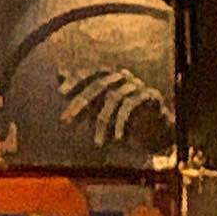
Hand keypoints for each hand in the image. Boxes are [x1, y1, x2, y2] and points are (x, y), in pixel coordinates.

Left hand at [57, 68, 172, 148]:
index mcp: (110, 76)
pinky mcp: (150, 95)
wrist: (157, 129)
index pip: (91, 72)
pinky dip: (121, 123)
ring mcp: (137, 85)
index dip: (76, 79)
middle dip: (81, 103)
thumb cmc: (124, 117)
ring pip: (114, 98)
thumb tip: (59, 74)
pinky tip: (116, 139)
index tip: (61, 92)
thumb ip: (83, 94)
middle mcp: (123, 76)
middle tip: (66, 121)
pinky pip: (131, 106)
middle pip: (99, 85)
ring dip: (102, 122)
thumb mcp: (100, 108)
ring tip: (97, 143)